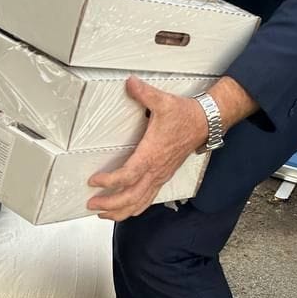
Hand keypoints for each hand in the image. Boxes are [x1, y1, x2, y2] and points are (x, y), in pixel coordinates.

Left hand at [87, 76, 208, 221]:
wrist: (205, 123)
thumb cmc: (184, 115)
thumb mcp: (163, 101)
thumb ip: (144, 92)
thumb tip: (130, 83)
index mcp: (152, 154)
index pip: (128, 175)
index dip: (110, 181)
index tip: (94, 181)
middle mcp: (156, 170)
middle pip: (131, 196)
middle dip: (110, 204)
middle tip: (91, 204)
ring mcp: (161, 176)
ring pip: (140, 202)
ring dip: (121, 211)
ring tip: (103, 214)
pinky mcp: (164, 177)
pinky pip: (149, 199)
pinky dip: (135, 208)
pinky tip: (125, 210)